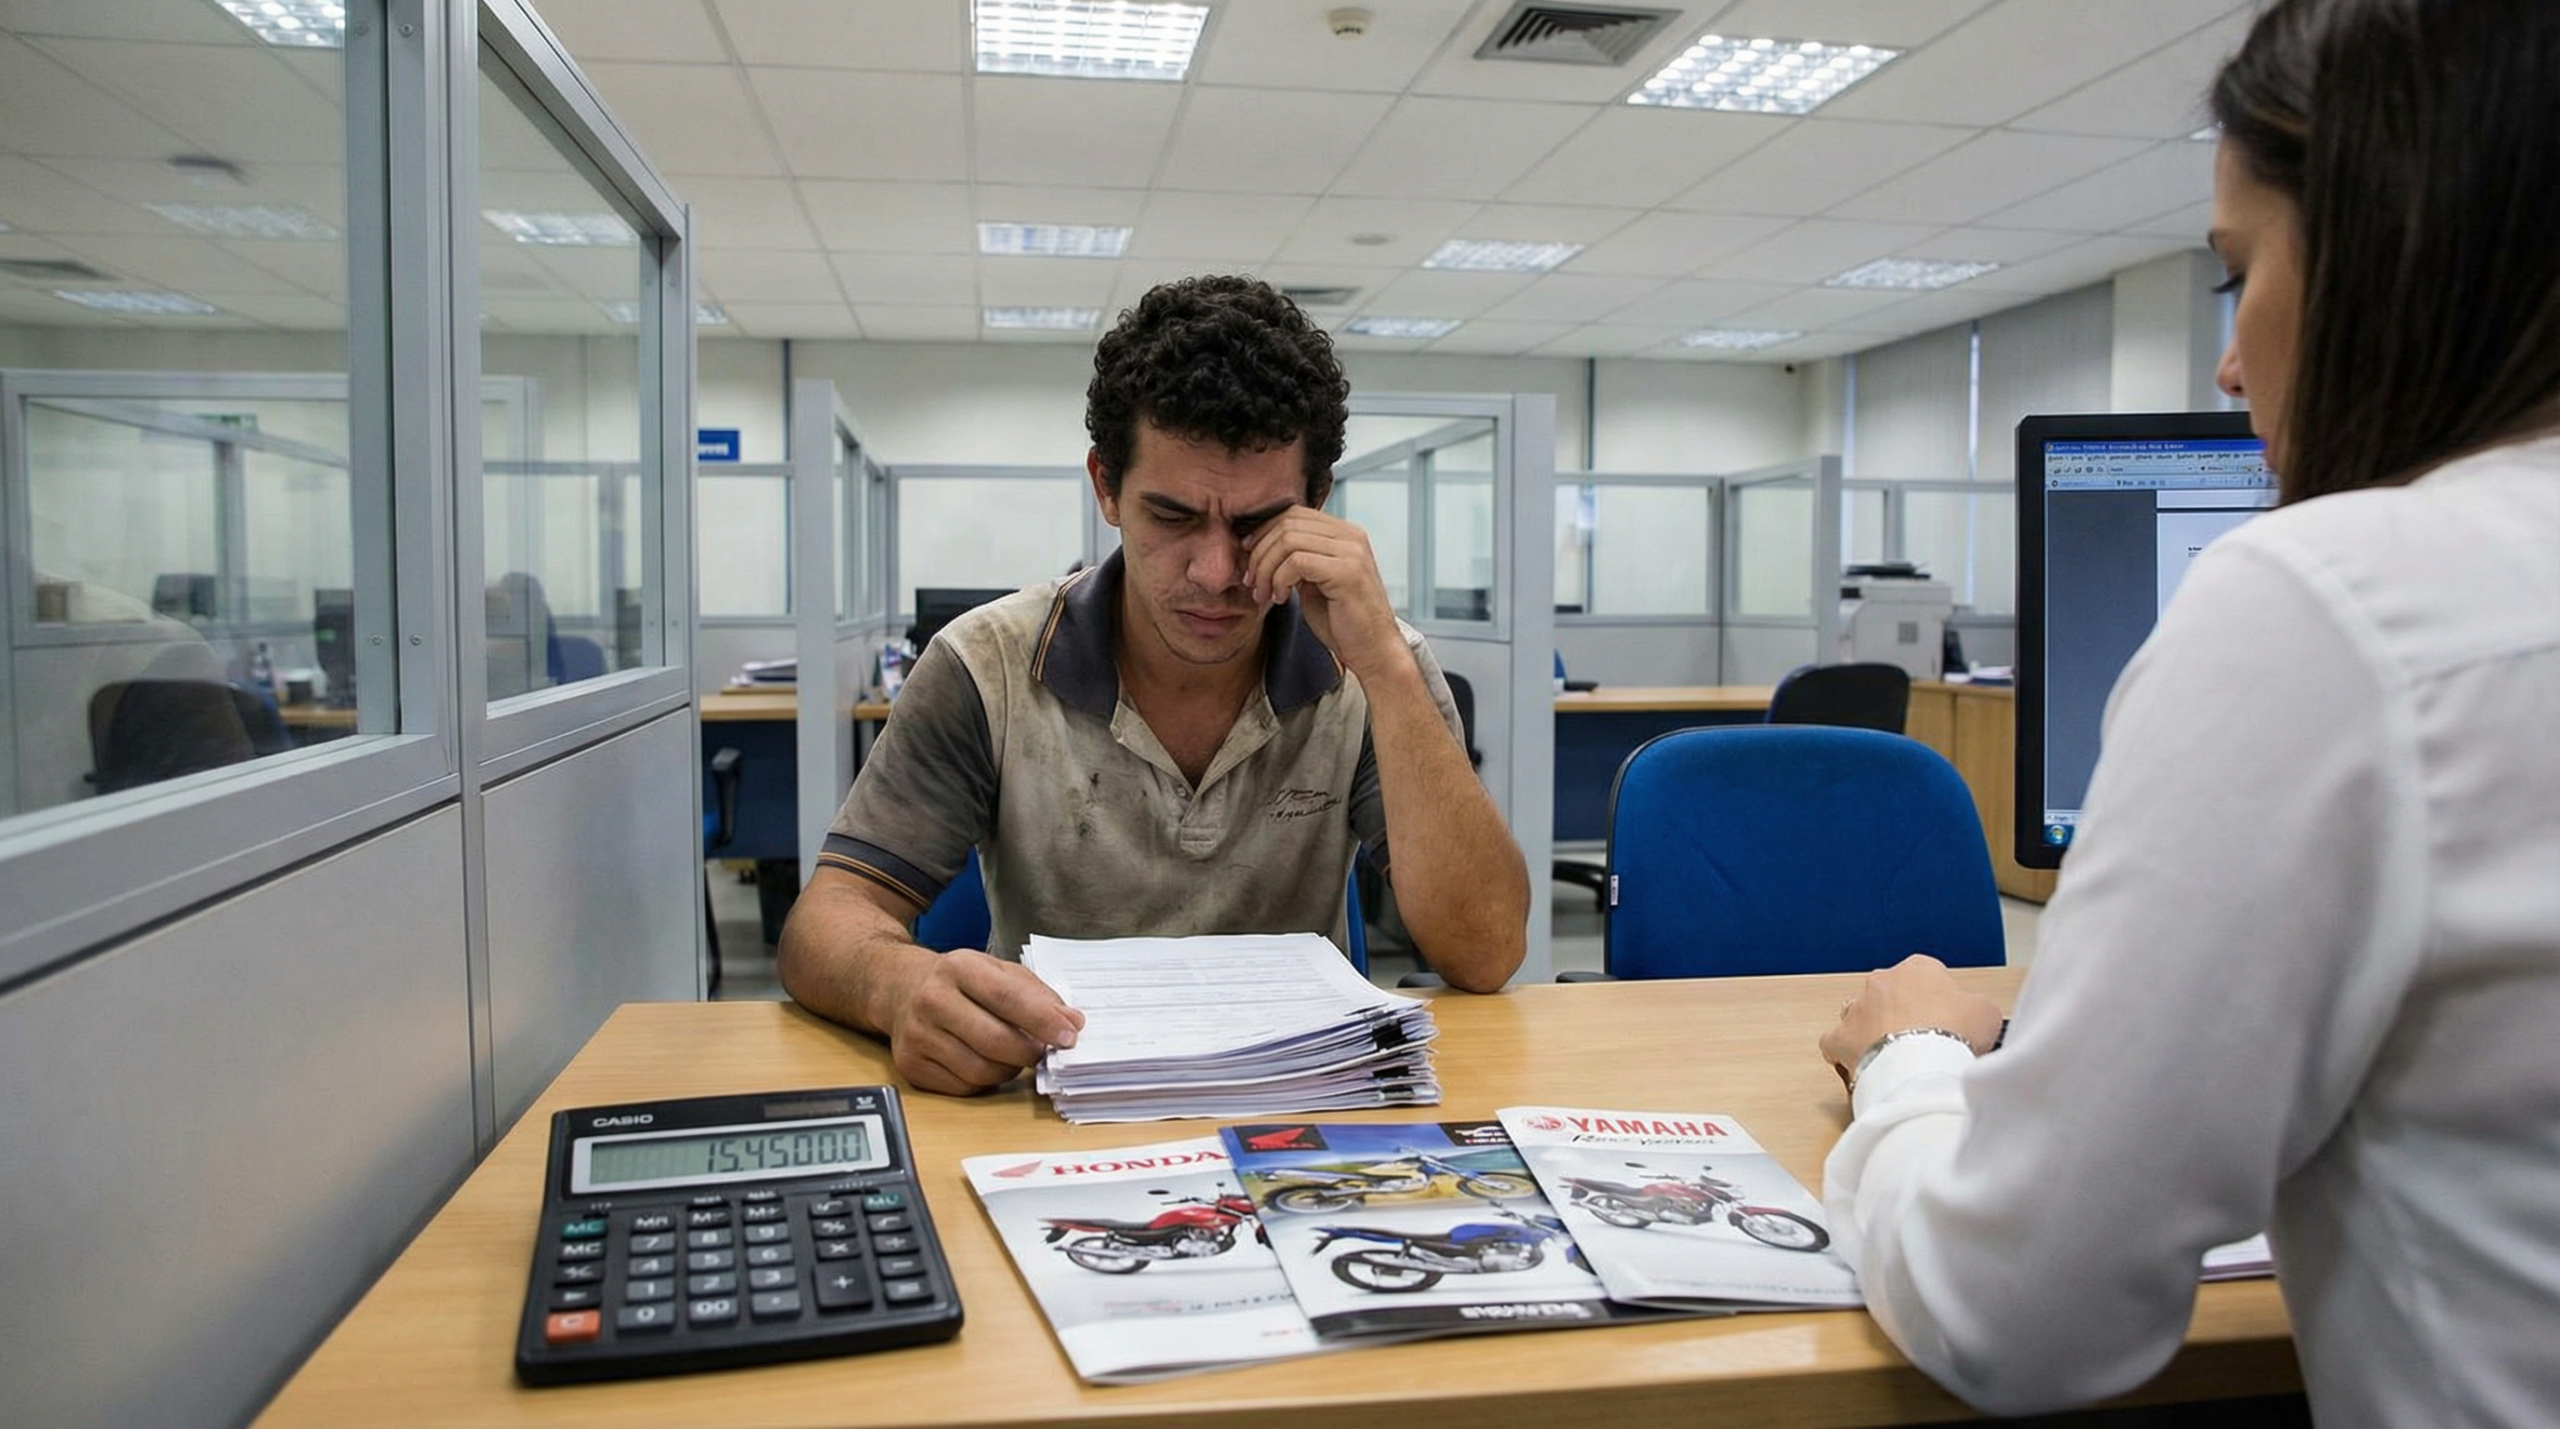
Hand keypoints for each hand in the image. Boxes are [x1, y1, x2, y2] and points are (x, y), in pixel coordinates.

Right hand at [881, 948, 1085, 1095]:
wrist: (901, 988)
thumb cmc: (959, 981)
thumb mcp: (998, 971)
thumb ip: (1037, 995)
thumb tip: (1072, 1022)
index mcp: (959, 968)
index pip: (1007, 998)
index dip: (1042, 1020)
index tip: (1069, 1035)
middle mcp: (933, 999)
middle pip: (994, 1040)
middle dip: (1029, 1052)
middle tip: (1042, 1051)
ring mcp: (918, 1035)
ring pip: (981, 1070)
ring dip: (1008, 1068)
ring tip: (1012, 1054)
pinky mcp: (911, 1065)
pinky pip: (963, 1087)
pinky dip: (984, 1081)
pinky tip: (984, 1062)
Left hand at [1242, 507, 1406, 680]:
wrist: (1373, 651)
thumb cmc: (1342, 622)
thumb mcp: (1313, 582)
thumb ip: (1295, 559)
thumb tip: (1258, 544)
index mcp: (1345, 534)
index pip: (1293, 513)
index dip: (1263, 532)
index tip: (1248, 558)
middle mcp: (1351, 536)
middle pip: (1287, 523)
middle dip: (1260, 552)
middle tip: (1250, 581)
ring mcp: (1351, 551)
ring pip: (1288, 540)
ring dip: (1266, 569)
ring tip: (1263, 593)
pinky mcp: (1347, 571)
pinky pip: (1296, 561)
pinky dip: (1279, 580)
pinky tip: (1282, 598)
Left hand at [1819, 954, 2005, 1084]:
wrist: (1924, 1064)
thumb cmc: (1955, 1033)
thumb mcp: (1986, 1012)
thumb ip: (1976, 1006)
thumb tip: (1973, 1014)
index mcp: (1918, 968)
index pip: (1928, 977)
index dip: (1939, 1002)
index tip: (1948, 1023)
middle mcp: (1882, 981)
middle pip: (1893, 995)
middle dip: (1904, 1015)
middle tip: (1923, 1042)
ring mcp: (1857, 1008)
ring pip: (1861, 1015)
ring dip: (1873, 1031)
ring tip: (1895, 1057)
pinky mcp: (1840, 1038)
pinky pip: (1835, 1042)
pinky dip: (1845, 1053)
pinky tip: (1861, 1066)